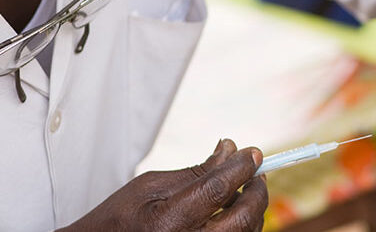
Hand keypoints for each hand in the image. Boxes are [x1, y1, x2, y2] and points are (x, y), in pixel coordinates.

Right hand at [60, 139, 267, 231]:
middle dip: (257, 190)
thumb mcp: (149, 187)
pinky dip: (244, 226)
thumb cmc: (118, 221)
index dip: (241, 167)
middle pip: (243, 218)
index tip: (253, 153)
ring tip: (245, 190)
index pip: (217, 190)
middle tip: (256, 172)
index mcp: (167, 224)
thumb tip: (230, 150)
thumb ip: (195, 171)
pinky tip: (234, 212)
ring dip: (253, 209)